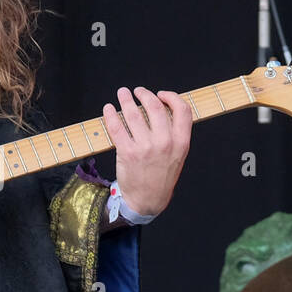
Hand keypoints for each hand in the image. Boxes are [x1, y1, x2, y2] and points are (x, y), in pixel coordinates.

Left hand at [101, 87, 192, 217]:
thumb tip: (160, 108)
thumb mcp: (178, 155)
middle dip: (145, 94)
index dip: (171, 97)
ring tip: (122, 94)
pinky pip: (116, 127)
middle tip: (138, 91)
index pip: (183, 110)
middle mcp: (165, 143)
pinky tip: (109, 109)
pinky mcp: (127, 153)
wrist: (148, 200)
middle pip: (155, 107)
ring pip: (134, 114)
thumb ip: (174, 133)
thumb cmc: (161, 176)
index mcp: (182, 142)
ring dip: (126, 99)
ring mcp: (145, 147)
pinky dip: (110, 114)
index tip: (161, 94)